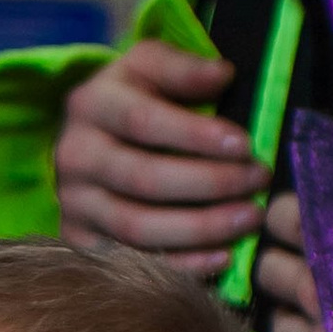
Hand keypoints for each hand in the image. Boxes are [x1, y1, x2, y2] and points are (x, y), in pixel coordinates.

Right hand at [57, 42, 266, 274]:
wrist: (86, 138)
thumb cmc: (134, 97)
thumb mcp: (150, 66)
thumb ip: (184, 67)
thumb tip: (223, 75)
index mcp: (91, 104)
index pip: (144, 122)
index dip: (196, 136)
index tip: (245, 145)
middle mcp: (74, 156)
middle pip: (144, 178)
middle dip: (210, 183)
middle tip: (258, 180)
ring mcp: (74, 203)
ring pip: (138, 227)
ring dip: (202, 227)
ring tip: (249, 218)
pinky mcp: (80, 240)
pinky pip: (134, 260)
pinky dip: (182, 265)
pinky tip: (224, 257)